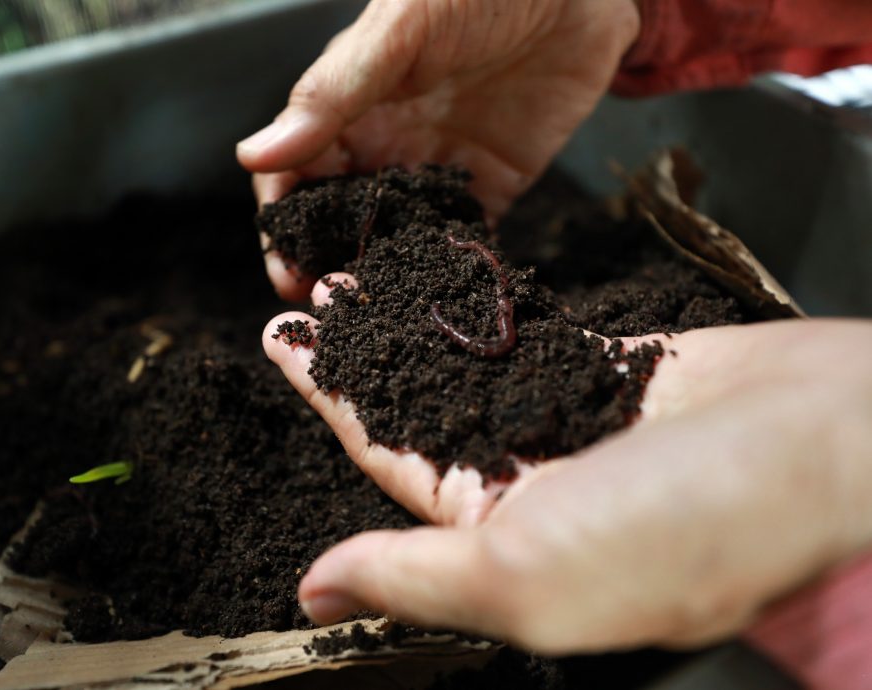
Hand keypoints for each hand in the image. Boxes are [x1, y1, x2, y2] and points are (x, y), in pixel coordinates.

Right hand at [237, 0, 640, 299]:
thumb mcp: (398, 31)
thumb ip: (332, 94)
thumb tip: (253, 156)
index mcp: (347, 109)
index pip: (294, 177)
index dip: (283, 228)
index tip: (284, 275)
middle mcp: (382, 146)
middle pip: (337, 221)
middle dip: (325, 267)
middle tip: (326, 314)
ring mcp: (432, 171)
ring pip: (391, 239)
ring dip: (379, 278)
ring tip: (376, 323)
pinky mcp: (487, 188)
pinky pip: (458, 240)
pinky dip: (445, 272)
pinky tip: (439, 304)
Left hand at [263, 306, 871, 652]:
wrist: (827, 445)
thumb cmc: (684, 529)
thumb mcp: (527, 577)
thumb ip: (416, 579)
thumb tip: (312, 594)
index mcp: (503, 545)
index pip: (388, 465)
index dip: (330, 401)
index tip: (280, 344)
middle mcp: (532, 485)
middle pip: (419, 408)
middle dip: (358, 355)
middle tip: (304, 297)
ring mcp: (574, 420)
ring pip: (469, 364)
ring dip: (409, 321)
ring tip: (354, 273)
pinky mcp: (614, 367)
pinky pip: (531, 332)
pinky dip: (481, 303)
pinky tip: (439, 271)